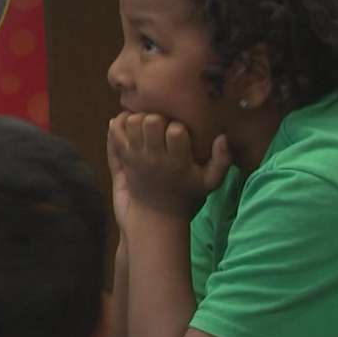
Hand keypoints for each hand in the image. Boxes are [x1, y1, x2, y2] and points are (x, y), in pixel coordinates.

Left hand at [108, 112, 230, 220]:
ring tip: (147, 127)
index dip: (178, 126)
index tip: (180, 134)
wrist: (155, 218)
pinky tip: (131, 127)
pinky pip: (116, 131)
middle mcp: (155, 158)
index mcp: (178, 162)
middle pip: (152, 121)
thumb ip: (222, 161)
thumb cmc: (185, 197)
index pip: (176, 130)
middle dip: (158, 118)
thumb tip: (222, 137)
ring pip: (133, 122)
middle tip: (161, 127)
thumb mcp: (210, 183)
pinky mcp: (122, 159)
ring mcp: (136, 158)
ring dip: (140, 119)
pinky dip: (121, 123)